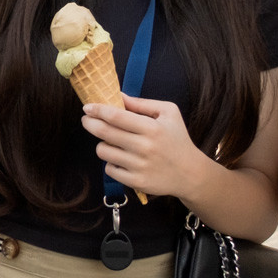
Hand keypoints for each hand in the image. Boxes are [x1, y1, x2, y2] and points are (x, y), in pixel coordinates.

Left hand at [81, 95, 201, 196]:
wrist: (190, 173)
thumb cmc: (178, 139)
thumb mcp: (168, 113)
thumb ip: (142, 104)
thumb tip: (118, 96)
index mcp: (152, 128)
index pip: (116, 116)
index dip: (98, 110)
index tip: (87, 107)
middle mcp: (144, 147)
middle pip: (105, 133)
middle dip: (90, 123)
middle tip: (86, 119)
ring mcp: (139, 166)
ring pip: (104, 152)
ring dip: (102, 144)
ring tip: (111, 142)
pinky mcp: (136, 182)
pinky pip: (110, 169)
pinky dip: (111, 162)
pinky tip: (121, 158)